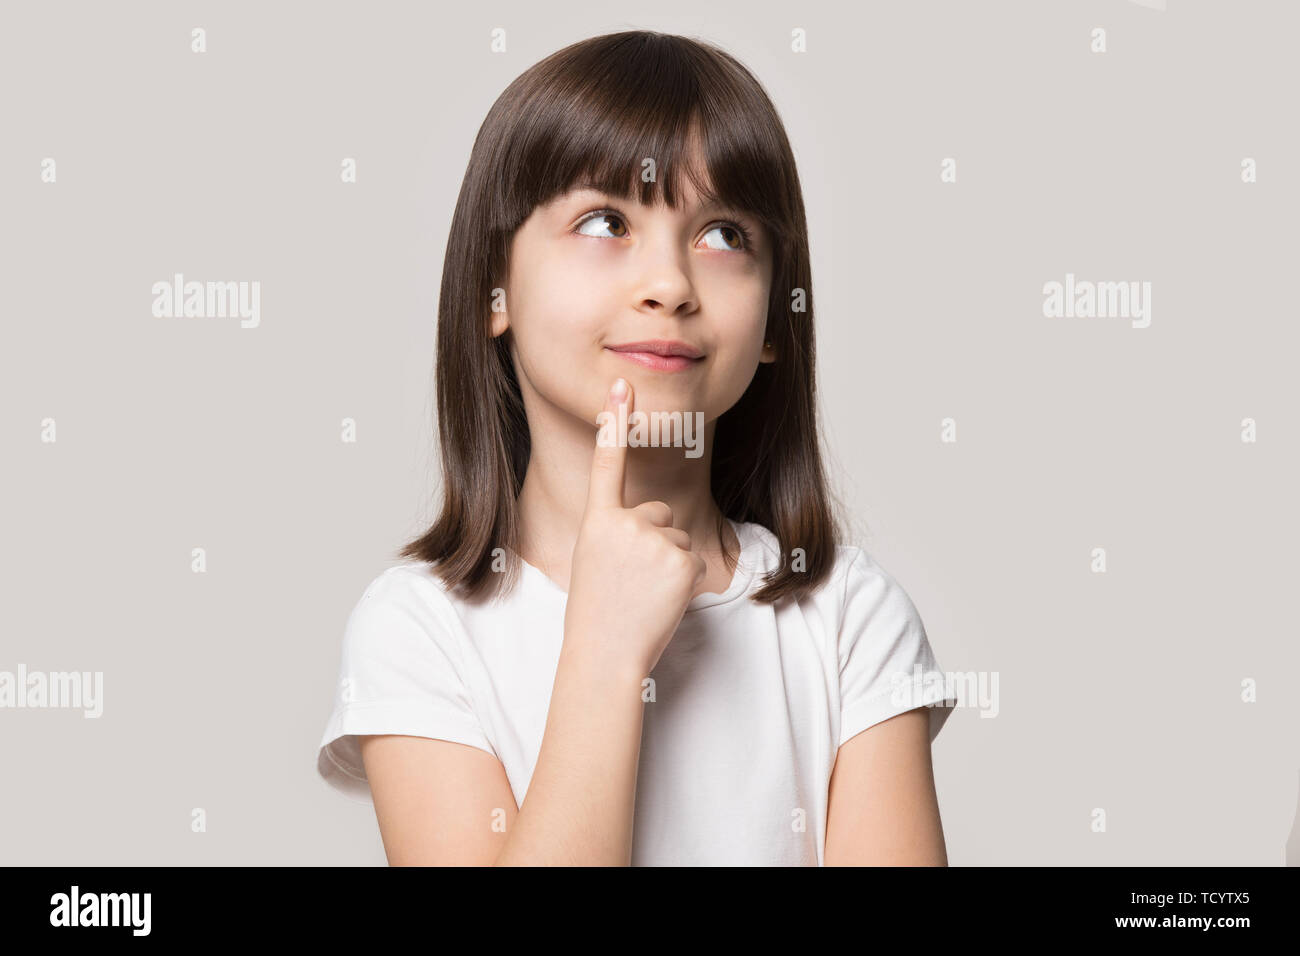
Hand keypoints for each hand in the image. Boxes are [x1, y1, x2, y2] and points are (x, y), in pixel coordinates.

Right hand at [562, 377, 707, 678]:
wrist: (605, 654)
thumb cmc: (597, 613)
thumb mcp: (594, 560)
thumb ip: (617, 532)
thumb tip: (653, 520)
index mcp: (597, 521)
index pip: (608, 463)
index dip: (615, 421)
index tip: (622, 385)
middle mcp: (625, 523)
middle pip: (657, 512)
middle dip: (652, 542)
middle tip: (630, 581)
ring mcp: (655, 540)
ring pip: (677, 537)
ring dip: (667, 564)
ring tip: (643, 594)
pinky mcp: (683, 560)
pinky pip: (693, 558)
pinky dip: (683, 580)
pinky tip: (661, 599)